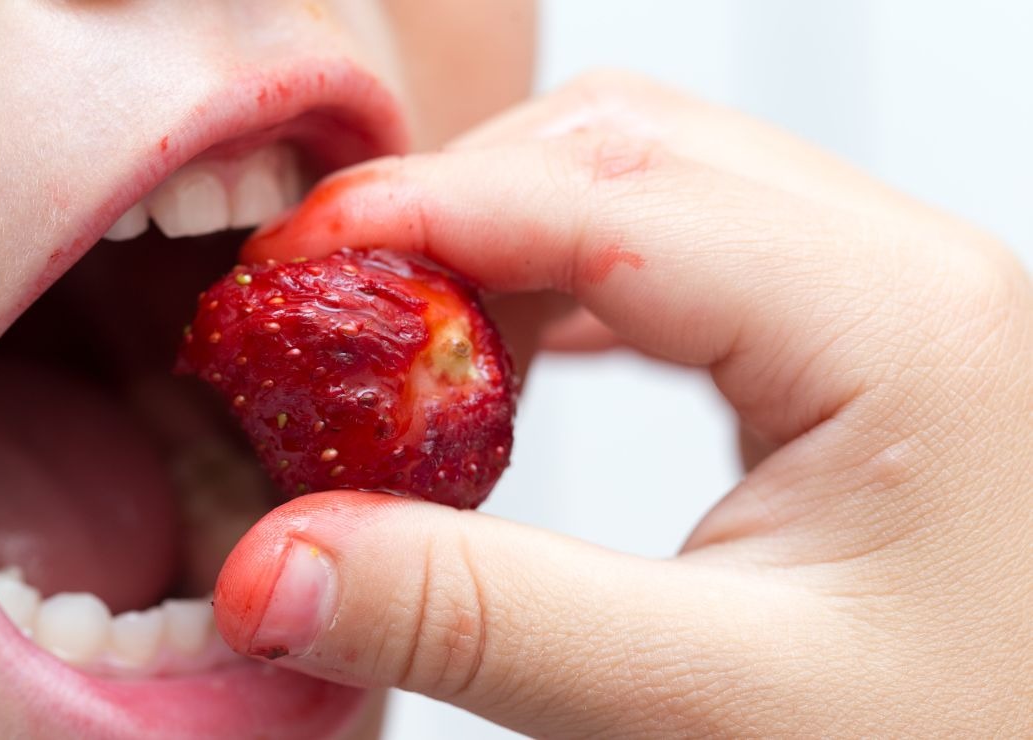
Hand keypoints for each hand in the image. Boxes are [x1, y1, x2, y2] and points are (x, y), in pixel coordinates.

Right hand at [214, 72, 1032, 736]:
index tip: (284, 266)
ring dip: (506, 247)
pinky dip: (567, 294)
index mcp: (899, 323)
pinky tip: (508, 365)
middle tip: (331, 312)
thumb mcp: (709, 708)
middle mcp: (904, 276)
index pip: (609, 199)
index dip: (420, 211)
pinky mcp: (857, 352)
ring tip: (404, 348)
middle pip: (628, 151)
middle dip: (455, 210)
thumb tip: (271, 569)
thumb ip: (478, 620)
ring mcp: (886, 304)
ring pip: (649, 192)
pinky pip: (684, 264)